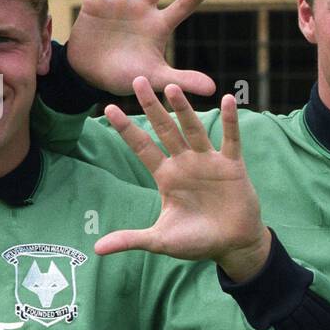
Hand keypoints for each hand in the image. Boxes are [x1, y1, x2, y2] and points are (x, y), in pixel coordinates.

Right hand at [66, 0, 216, 98]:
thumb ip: (183, 79)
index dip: (190, 0)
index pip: (179, 9)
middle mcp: (141, 9)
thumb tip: (214, 90)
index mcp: (158, 25)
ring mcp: (119, 3)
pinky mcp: (95, 3)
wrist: (92, 75)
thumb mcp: (156, 77)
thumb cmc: (128, 75)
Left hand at [95, 80, 270, 280]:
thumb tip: (97, 249)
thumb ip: (131, 239)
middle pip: (165, 129)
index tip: (107, 108)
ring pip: (193, 129)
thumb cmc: (197, 242)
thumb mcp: (160, 240)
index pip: (142, 147)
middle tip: (137, 80)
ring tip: (172, 88)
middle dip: (151, 106)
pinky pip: (231, 139)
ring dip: (183, 109)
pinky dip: (230, 121)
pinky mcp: (232, 166)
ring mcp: (208, 162)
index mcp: (166, 177)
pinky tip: (227, 100)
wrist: (233, 245)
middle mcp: (185, 163)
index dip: (126, 129)